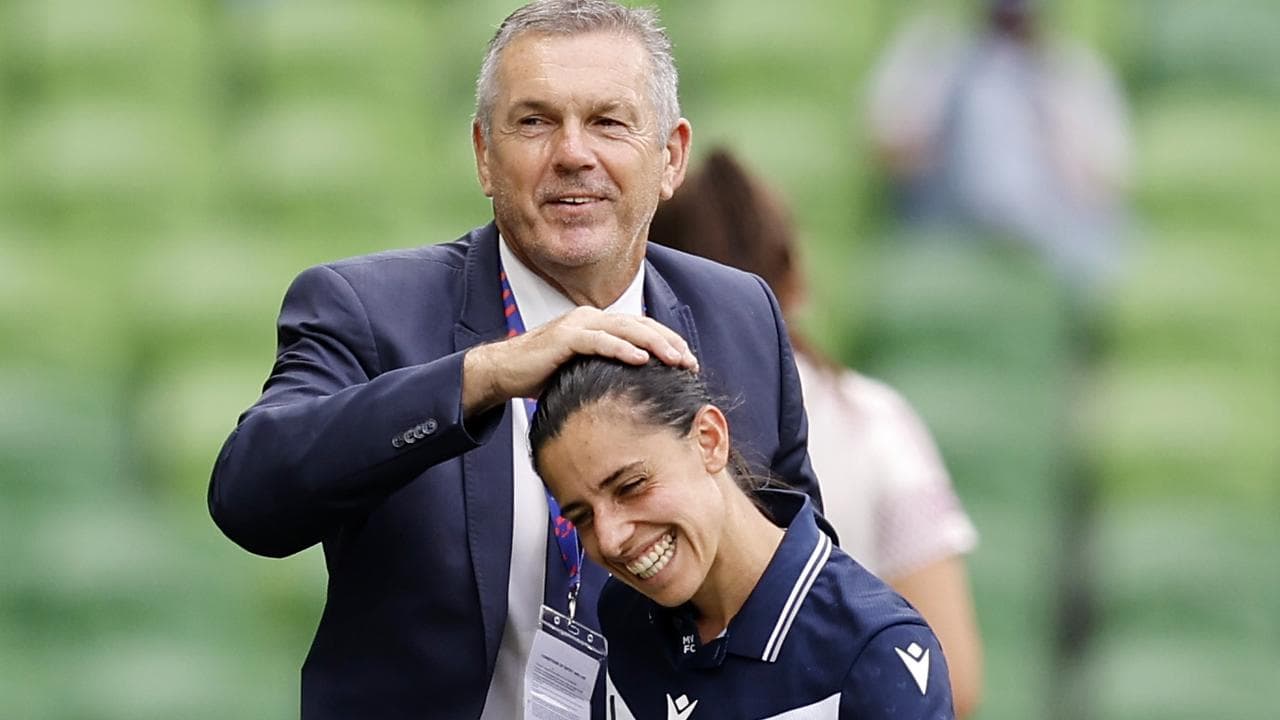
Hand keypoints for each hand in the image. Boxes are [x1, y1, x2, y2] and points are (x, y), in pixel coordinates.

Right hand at [462, 307, 697, 415]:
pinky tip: (641, 358)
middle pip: (640, 325)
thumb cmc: (543, 373)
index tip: (689, 361)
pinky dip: (622, 348)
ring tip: (675, 358)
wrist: (504, 371)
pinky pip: (599, 340)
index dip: (667, 342)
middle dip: (669, 343)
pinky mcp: (565, 337)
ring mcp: (578, 325)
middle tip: (690, 361)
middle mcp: (591, 318)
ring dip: (654, 343)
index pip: (641, 329)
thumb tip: (636, 389)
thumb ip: (606, 369)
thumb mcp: (582, 370)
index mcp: (598, 324)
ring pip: (625, 329)